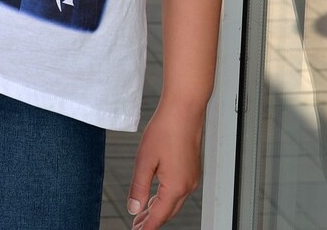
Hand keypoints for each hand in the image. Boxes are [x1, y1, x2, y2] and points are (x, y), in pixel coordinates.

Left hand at [127, 102, 203, 227]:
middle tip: (137, 226)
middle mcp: (188, 185)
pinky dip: (166, 197)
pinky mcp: (192, 168)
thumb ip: (139, 187)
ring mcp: (192, 176)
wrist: (184, 108)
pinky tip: (157, 195)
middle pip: (168, 211)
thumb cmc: (166, 128)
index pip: (159, 216)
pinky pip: (179, 190)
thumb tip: (134, 208)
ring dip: (159, 209)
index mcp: (176, 186)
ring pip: (174, 201)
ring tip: (143, 214)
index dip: (146, 226)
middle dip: (152, 220)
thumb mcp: (145, 160)